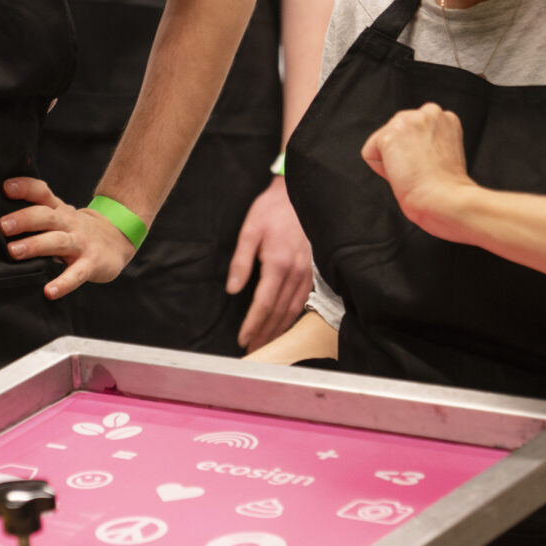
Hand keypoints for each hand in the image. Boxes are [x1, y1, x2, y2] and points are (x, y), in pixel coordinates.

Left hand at [0, 178, 137, 299]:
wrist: (118, 239)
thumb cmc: (77, 229)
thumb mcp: (59, 214)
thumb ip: (35, 211)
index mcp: (58, 210)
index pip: (42, 193)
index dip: (26, 188)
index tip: (6, 187)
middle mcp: (68, 223)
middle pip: (46, 217)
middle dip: (24, 219)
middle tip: (3, 225)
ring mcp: (80, 243)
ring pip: (57, 242)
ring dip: (35, 245)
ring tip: (14, 251)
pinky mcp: (91, 264)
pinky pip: (76, 274)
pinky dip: (64, 283)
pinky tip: (50, 292)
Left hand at [226, 176, 314, 350]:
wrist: (298, 195)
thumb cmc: (271, 211)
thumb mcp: (250, 230)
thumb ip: (241, 262)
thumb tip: (233, 290)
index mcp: (278, 263)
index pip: (264, 304)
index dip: (253, 325)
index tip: (243, 339)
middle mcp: (295, 272)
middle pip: (279, 312)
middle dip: (265, 334)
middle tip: (253, 350)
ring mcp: (307, 272)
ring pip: (293, 310)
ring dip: (279, 330)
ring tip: (266, 344)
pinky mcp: (313, 270)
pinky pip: (303, 300)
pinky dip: (293, 317)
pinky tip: (284, 324)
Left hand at [360, 104, 481, 239]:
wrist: (446, 199)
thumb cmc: (448, 189)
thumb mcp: (445, 154)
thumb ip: (428, 143)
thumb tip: (407, 149)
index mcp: (445, 118)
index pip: (412, 133)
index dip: (419, 155)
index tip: (434, 167)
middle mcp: (429, 112)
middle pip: (396, 135)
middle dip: (404, 155)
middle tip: (423, 170)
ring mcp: (409, 120)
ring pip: (382, 143)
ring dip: (394, 162)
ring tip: (415, 171)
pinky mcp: (390, 134)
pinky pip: (370, 154)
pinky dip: (382, 170)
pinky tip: (405, 172)